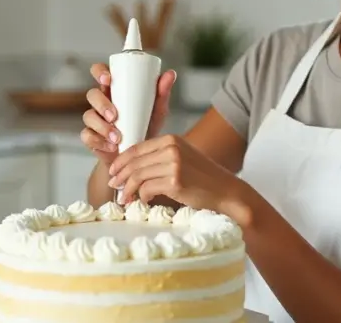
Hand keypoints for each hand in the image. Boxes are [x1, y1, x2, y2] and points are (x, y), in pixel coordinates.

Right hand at [81, 63, 176, 165]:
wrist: (139, 156)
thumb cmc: (146, 126)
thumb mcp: (156, 110)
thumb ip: (162, 93)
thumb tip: (171, 73)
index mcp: (114, 90)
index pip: (99, 72)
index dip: (99, 72)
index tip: (108, 79)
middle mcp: (101, 102)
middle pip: (92, 94)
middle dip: (101, 104)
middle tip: (115, 116)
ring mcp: (95, 119)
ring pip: (88, 116)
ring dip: (102, 126)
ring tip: (117, 137)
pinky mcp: (91, 137)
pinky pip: (87, 136)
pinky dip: (99, 141)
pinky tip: (111, 146)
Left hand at [107, 134, 246, 216]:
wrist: (226, 192)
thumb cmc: (204, 178)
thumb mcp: (182, 158)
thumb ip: (161, 157)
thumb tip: (131, 168)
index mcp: (171, 139)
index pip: (137, 148)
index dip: (121, 161)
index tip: (113, 171)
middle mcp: (171, 148)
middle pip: (134, 162)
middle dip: (120, 176)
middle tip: (113, 186)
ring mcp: (173, 164)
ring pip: (138, 176)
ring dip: (128, 189)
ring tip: (124, 198)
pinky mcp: (175, 182)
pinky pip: (147, 189)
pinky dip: (141, 197)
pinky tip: (143, 202)